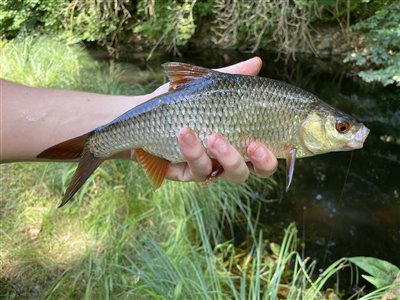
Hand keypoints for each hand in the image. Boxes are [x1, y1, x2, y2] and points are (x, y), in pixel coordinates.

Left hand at [140, 57, 277, 182]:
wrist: (144, 114)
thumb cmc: (179, 101)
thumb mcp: (206, 86)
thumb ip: (232, 77)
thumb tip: (257, 62)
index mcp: (237, 141)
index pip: (263, 156)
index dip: (271, 155)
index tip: (269, 141)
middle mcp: (225, 159)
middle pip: (251, 171)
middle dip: (257, 163)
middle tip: (253, 146)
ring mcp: (207, 167)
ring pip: (225, 174)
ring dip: (223, 156)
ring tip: (212, 135)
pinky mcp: (186, 173)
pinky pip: (195, 170)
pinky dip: (192, 151)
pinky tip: (184, 133)